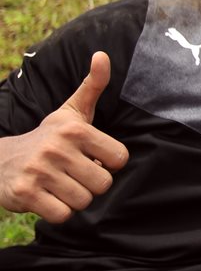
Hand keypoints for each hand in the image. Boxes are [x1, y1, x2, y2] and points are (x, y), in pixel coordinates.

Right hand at [0, 51, 127, 222]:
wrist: (0, 160)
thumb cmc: (48, 137)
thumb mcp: (71, 111)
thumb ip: (93, 85)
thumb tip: (103, 55)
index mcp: (76, 129)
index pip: (119, 159)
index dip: (108, 164)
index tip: (92, 158)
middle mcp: (58, 148)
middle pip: (102, 184)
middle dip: (91, 184)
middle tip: (74, 175)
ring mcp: (40, 171)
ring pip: (83, 201)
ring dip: (74, 199)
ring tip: (60, 185)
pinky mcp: (25, 193)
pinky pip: (62, 215)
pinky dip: (58, 212)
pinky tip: (48, 198)